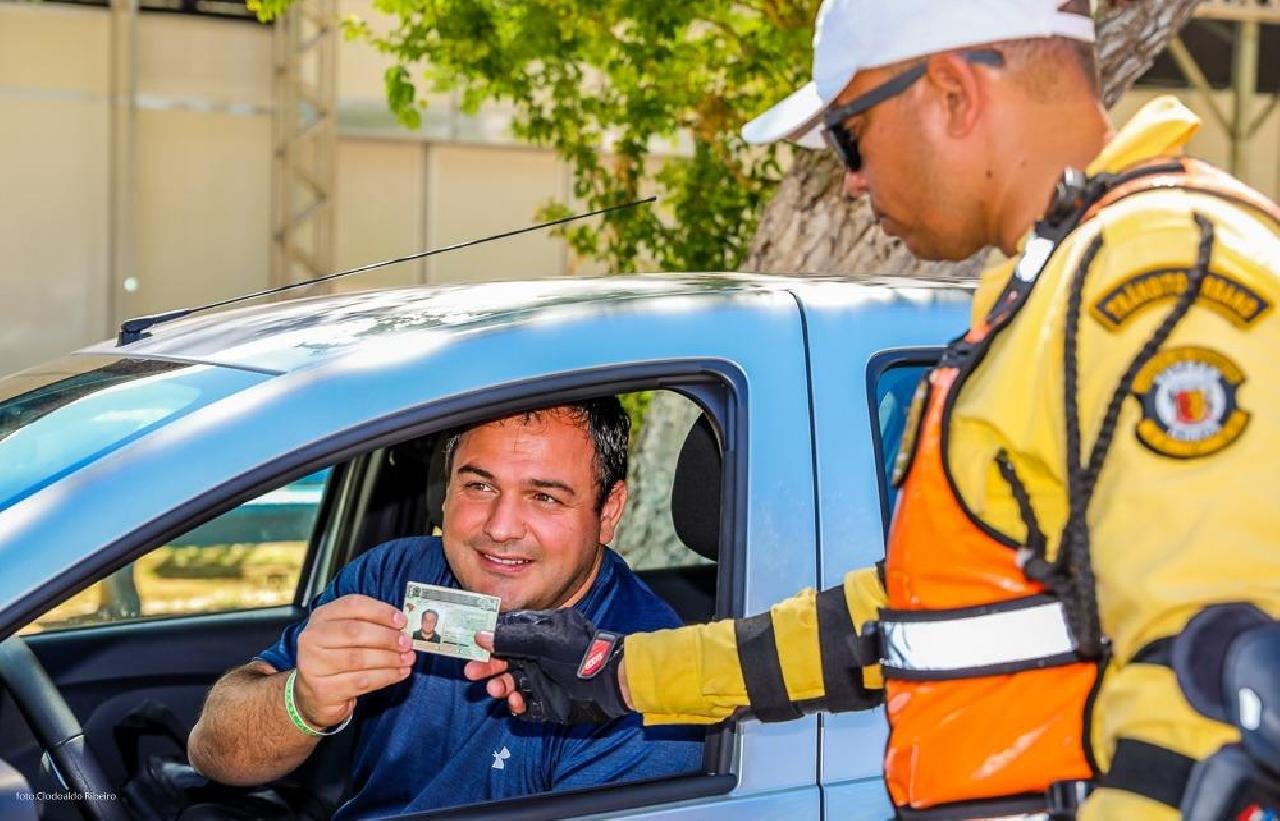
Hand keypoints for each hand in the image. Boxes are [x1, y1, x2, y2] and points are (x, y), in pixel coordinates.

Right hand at [293, 594, 414, 726]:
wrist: (313, 694)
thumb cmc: (337, 657)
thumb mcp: (346, 635)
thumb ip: (369, 625)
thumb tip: (402, 627)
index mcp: (321, 617)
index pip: (352, 605)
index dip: (380, 611)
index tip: (402, 621)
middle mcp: (312, 638)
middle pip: (354, 632)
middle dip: (386, 637)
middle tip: (407, 643)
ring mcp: (314, 665)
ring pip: (359, 658)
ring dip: (389, 659)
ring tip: (408, 659)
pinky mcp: (324, 690)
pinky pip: (361, 681)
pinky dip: (385, 676)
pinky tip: (400, 673)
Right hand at [463, 609, 629, 724]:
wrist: (610, 682)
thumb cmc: (581, 653)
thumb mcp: (545, 640)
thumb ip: (512, 639)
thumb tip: (480, 636)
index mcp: (538, 633)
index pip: (505, 634)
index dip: (486, 641)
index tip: (469, 647)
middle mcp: (537, 655)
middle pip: (503, 660)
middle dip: (488, 667)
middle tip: (472, 674)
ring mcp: (541, 678)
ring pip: (511, 683)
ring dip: (500, 685)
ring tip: (497, 690)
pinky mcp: (546, 702)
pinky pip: (524, 705)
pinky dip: (516, 704)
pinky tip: (516, 703)